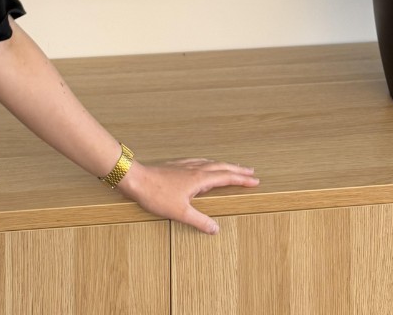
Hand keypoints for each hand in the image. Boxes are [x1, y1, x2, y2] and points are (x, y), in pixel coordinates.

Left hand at [116, 158, 258, 234]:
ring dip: (225, 165)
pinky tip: (206, 165)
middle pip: (222, 167)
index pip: (226, 177)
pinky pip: (200, 162)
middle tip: (251, 171)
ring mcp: (186, 165)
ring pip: (211, 163)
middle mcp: (195, 168)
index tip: (255, 180)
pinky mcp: (177, 165)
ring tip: (232, 168)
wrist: (137, 179)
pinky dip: (210, 163)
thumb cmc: (157, 196)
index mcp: (199, 179)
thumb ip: (200, 221)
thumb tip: (216, 229)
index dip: (241, 179)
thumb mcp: (180, 213)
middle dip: (237, 169)